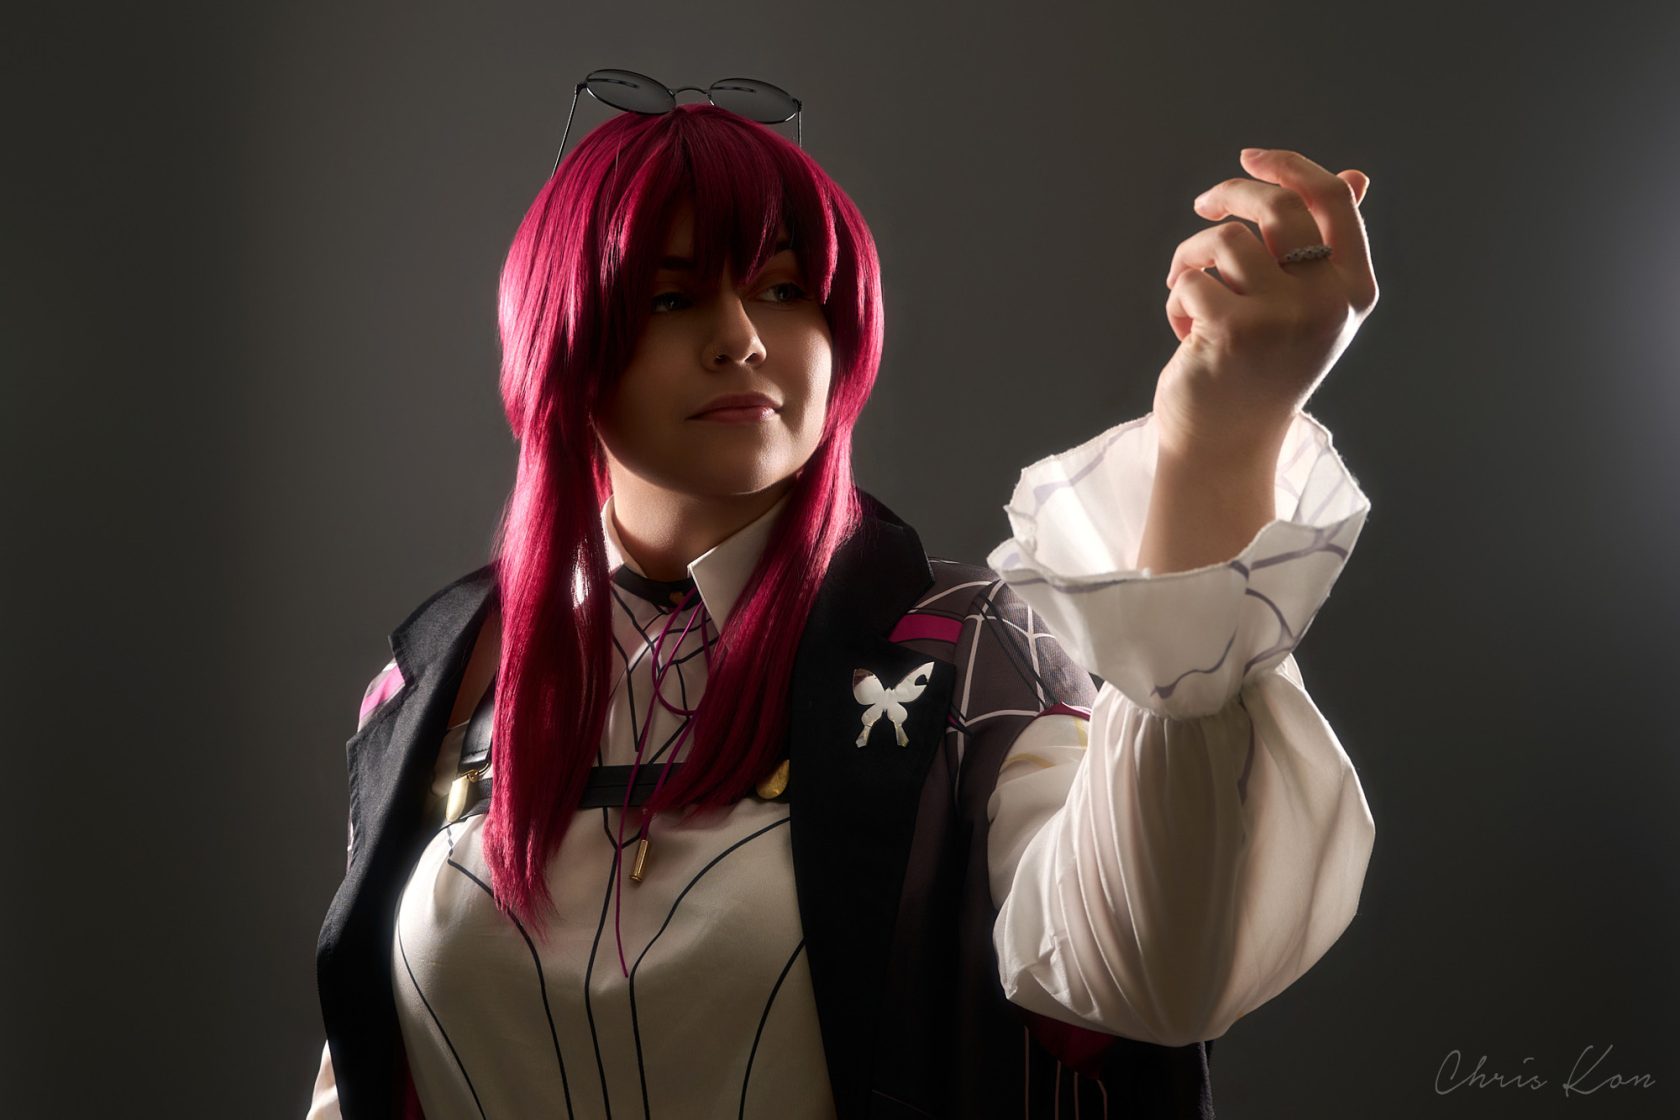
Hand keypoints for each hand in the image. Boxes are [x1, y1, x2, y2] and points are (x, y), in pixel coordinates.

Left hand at [1156, 147, 1378, 462]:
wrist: (1228, 442)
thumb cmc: (1264, 366)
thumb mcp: (1310, 306)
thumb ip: (1330, 245)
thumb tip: (1356, 176)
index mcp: (1354, 290)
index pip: (1331, 200)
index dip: (1288, 167)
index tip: (1250, 158)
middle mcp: (1327, 304)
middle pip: (1277, 207)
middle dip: (1231, 195)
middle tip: (1205, 206)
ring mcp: (1282, 319)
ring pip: (1225, 240)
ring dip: (1192, 256)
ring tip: (1185, 286)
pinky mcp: (1232, 332)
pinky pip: (1191, 278)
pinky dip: (1177, 297)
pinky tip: (1184, 329)